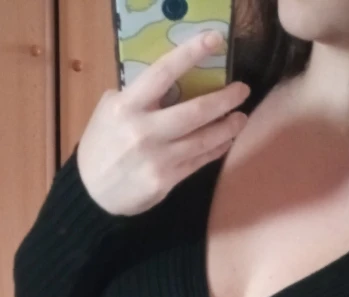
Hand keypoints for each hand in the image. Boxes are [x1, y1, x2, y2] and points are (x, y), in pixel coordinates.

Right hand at [78, 31, 249, 215]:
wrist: (93, 193)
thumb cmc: (102, 145)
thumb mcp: (109, 111)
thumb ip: (137, 96)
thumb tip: (170, 82)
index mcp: (127, 106)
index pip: (163, 73)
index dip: (190, 54)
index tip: (214, 40)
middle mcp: (144, 131)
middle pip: (195, 111)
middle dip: (225, 99)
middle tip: (243, 90)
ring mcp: (158, 158)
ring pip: (203, 139)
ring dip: (228, 127)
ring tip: (241, 117)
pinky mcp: (167, 180)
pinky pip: (199, 160)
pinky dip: (216, 149)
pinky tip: (227, 140)